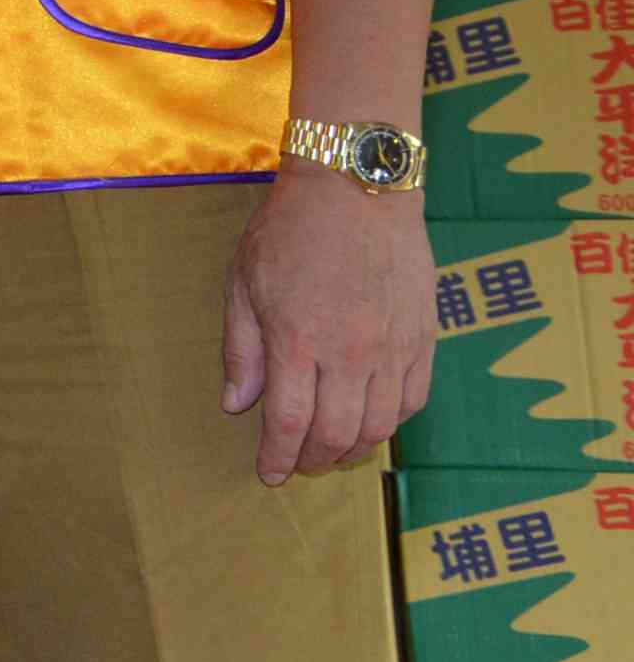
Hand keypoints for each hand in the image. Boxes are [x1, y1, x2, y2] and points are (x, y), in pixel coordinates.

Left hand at [226, 165, 435, 483]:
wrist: (356, 188)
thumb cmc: (289, 229)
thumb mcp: (243, 283)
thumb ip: (242, 350)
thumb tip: (237, 406)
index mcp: (298, 341)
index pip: (289, 423)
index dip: (278, 457)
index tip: (268, 474)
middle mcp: (350, 353)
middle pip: (337, 435)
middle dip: (313, 460)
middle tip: (297, 465)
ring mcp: (393, 348)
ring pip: (379, 426)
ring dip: (353, 449)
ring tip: (331, 450)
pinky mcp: (424, 338)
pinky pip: (413, 400)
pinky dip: (391, 422)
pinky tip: (370, 421)